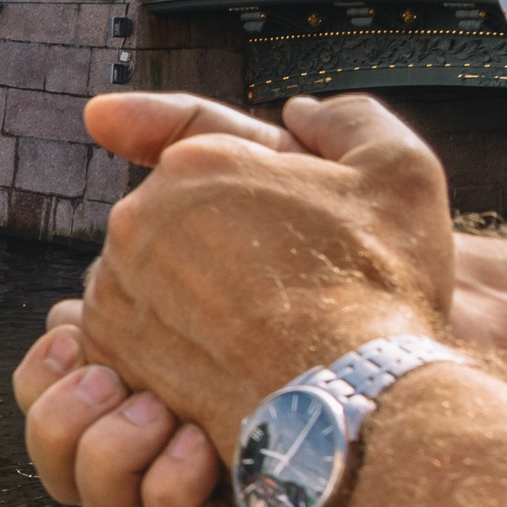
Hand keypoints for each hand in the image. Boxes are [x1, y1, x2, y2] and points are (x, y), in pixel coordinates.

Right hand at [13, 305, 261, 506]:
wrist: (355, 370)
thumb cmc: (278, 325)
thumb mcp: (188, 296)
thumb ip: (126, 295)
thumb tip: (70, 315)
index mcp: (116, 403)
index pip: (39, 407)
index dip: (40, 380)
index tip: (74, 340)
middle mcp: (136, 464)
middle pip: (55, 470)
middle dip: (64, 422)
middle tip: (112, 380)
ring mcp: (175, 506)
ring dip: (113, 455)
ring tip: (161, 411)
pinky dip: (172, 485)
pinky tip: (202, 439)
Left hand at [66, 92, 506, 363]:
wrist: (342, 397)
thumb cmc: (378, 286)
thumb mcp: (399, 171)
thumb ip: (348, 120)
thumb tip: (300, 109)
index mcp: (197, 162)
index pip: (202, 160)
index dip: (233, 189)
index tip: (244, 217)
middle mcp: (138, 217)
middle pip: (169, 221)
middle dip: (210, 243)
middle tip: (273, 286)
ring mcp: (114, 286)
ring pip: (142, 278)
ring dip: (180, 296)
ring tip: (250, 331)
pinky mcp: (106, 350)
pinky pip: (124, 336)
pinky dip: (159, 346)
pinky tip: (213, 362)